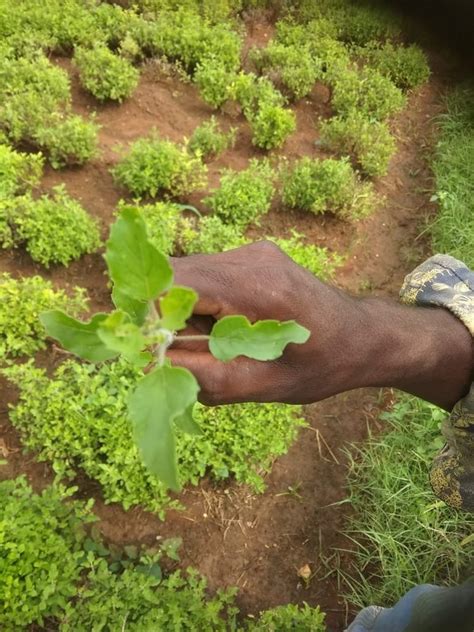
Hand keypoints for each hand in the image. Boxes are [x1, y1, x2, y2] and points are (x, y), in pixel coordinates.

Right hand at [169, 241, 471, 408]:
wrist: (363, 336)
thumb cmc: (322, 366)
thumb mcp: (263, 386)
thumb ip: (203, 377)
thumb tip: (150, 362)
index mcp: (257, 289)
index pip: (174, 281)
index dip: (146, 312)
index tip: (148, 346)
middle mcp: (251, 258)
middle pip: (175, 273)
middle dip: (163, 313)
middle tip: (178, 351)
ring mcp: (253, 251)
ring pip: (188, 273)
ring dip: (183, 309)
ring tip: (212, 343)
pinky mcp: (254, 254)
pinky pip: (207, 274)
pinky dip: (201, 302)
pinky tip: (226, 328)